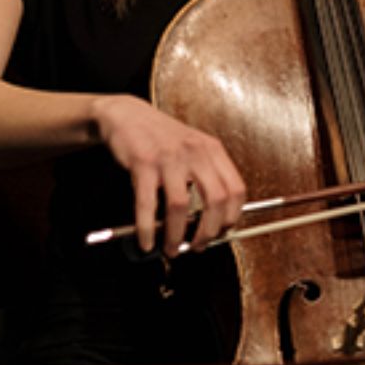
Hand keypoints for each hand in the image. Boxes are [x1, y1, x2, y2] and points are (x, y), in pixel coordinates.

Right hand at [91, 95, 245, 255]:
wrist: (128, 115)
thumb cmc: (162, 137)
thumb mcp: (193, 147)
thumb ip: (205, 175)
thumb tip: (211, 220)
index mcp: (212, 149)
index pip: (236, 189)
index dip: (232, 217)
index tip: (222, 233)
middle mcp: (196, 152)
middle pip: (215, 200)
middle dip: (208, 232)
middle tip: (198, 247)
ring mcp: (170, 157)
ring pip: (181, 206)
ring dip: (176, 236)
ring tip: (171, 249)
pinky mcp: (143, 163)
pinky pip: (148, 204)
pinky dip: (147, 229)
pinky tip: (146, 241)